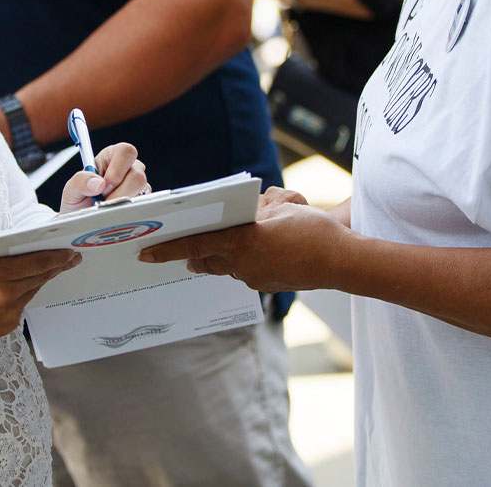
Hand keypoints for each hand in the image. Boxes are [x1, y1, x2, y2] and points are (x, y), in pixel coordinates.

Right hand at [0, 243, 79, 349]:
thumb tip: (12, 243)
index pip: (38, 261)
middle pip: (41, 276)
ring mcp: (8, 313)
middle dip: (58, 266)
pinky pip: (22, 305)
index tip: (69, 251)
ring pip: (33, 290)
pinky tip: (17, 288)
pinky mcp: (7, 326)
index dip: (58, 256)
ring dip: (40, 279)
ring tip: (48, 268)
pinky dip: (22, 294)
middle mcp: (6, 295)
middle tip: (70, 258)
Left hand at [59, 141, 147, 212]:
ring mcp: (136, 184)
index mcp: (111, 156)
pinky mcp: (141, 199)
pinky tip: (116, 212)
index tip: (104, 186)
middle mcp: (127, 168)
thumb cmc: (78, 199)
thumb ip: (80, 182)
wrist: (82, 219)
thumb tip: (98, 183)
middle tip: (104, 200)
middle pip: (137, 174)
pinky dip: (128, 210)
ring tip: (107, 206)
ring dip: (122, 202)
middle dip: (120, 191)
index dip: (117, 169)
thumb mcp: (72, 189)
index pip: (125, 151)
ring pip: (141, 189)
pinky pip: (143, 204)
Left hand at [138, 186, 348, 293]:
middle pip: (205, 260)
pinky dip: (238, 261)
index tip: (146, 253)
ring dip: (214, 257)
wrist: (344, 262)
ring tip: (210, 247)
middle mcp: (244, 264)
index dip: (168, 249)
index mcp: (243, 242)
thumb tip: (243, 211)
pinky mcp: (267, 284)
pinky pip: (242, 272)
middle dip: (189, 254)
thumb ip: (257, 208)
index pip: (196, 244)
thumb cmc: (315, 230)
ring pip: (223, 266)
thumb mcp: (282, 207)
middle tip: (173, 247)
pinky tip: (249, 250)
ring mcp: (255, 278)